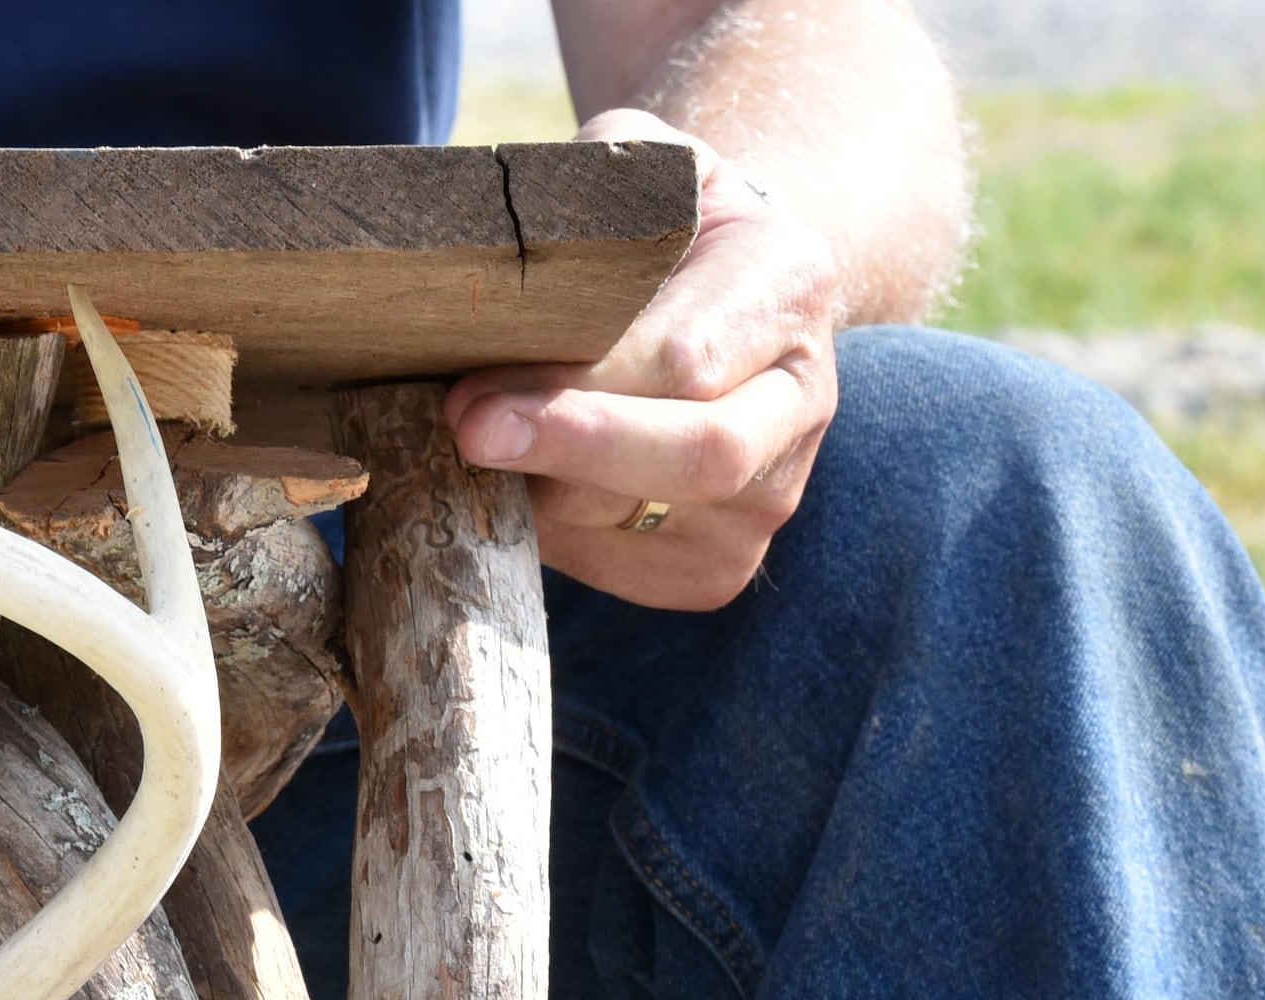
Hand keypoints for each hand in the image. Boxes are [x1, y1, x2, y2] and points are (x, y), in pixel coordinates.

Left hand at [442, 110, 842, 611]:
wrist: (724, 296)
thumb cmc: (658, 224)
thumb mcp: (642, 164)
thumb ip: (593, 181)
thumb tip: (496, 240)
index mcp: (788, 288)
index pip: (689, 360)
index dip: (581, 388)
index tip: (476, 392)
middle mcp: (801, 402)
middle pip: (697, 456)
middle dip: (571, 449)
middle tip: (466, 432)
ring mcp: (768, 498)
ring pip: (637, 522)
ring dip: (535, 495)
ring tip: (462, 448)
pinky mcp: (718, 566)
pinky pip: (614, 569)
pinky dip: (544, 537)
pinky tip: (506, 487)